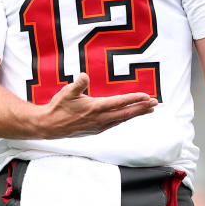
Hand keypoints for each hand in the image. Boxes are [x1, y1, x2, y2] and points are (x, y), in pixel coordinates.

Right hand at [38, 73, 157, 137]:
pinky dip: (124, 119)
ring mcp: (98, 126)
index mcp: (95, 108)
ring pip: (122, 120)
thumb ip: (78, 84)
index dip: (134, 99)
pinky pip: (114, 124)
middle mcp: (100, 119)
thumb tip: (84, 75)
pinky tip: (127, 117)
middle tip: (155, 103)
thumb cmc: (58, 107)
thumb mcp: (66, 92)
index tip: (147, 96)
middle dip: (141, 108)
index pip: (120, 103)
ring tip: (147, 110)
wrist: (49, 126)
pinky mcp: (95, 130)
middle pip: (126, 113)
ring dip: (135, 114)